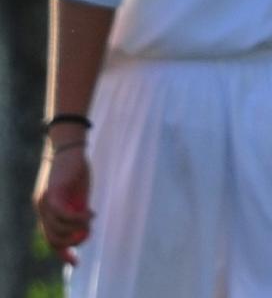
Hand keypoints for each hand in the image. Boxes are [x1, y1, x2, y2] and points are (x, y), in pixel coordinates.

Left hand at [34, 142, 93, 265]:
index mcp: (46, 210)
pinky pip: (64, 215)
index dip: (62, 253)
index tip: (76, 262)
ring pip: (59, 229)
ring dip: (78, 229)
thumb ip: (78, 212)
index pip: (50, 239)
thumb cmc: (75, 170)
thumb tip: (83, 232)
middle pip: (53, 238)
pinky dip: (78, 218)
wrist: (70, 147)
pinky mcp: (52, 193)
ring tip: (91, 219)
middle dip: (71, 244)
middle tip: (87, 235)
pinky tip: (90, 214)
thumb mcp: (78, 196)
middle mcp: (41, 208)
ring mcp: (45, 202)